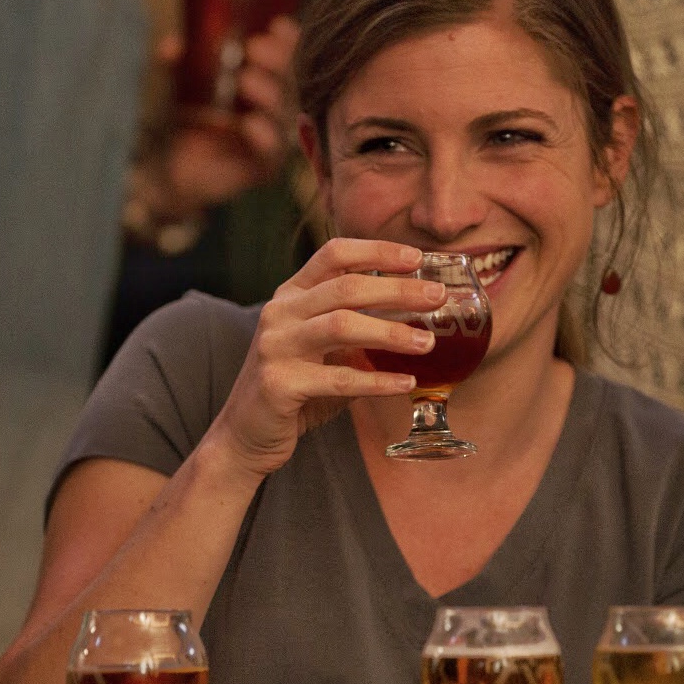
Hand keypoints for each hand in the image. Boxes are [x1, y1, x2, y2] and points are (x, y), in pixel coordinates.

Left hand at [153, 17, 299, 217]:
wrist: (164, 174)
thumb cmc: (174, 126)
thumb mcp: (171, 89)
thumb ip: (171, 68)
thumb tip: (173, 45)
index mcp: (260, 84)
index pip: (286, 59)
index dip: (289, 41)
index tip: (277, 24)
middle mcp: (271, 110)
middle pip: (293, 82)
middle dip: (281, 60)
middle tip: (255, 47)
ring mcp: (270, 139)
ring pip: (287, 114)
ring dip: (272, 93)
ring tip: (245, 79)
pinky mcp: (263, 167)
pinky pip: (274, 151)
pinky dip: (265, 135)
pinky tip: (249, 122)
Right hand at [207, 238, 446, 476]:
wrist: (246, 433)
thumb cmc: (296, 386)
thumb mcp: (323, 347)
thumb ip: (358, 327)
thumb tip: (419, 315)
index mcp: (291, 294)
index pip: (334, 254)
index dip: (377, 251)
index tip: (417, 258)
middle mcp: (280, 313)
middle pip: (346, 287)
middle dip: (397, 290)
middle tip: (437, 297)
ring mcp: (275, 346)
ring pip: (342, 326)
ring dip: (391, 332)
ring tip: (427, 343)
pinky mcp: (279, 384)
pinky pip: (339, 379)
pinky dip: (377, 381)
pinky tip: (406, 383)